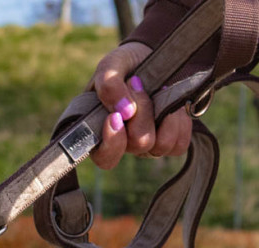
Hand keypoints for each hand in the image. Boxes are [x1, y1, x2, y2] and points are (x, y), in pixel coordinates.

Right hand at [89, 42, 192, 169]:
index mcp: (100, 134)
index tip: (115, 116)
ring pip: (161, 145)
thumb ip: (108, 85)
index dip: (112, 143)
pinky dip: (179, 121)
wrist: (153, 56)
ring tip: (158, 92)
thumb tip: (125, 112)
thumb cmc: (125, 64)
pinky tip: (171, 105)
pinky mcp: (171, 143)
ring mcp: (148, 146)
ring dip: (163, 113)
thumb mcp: (110, 65)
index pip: (105, 158)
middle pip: (138, 143)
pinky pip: (179, 144)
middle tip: (137, 83)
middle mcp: (124, 145)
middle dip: (143, 111)